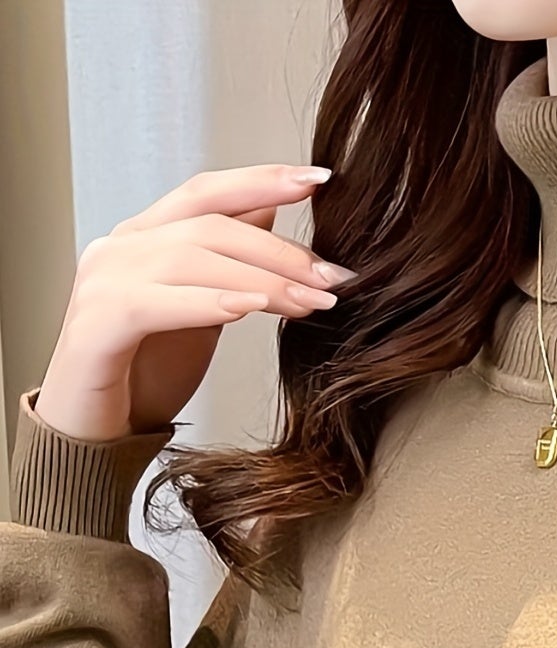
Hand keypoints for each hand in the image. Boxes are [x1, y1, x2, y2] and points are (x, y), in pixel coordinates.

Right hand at [34, 163, 355, 443]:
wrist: (96, 433)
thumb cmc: (145, 375)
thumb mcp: (201, 312)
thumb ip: (226, 265)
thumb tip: (270, 216)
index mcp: (145, 237)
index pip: (207, 193)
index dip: (262, 180)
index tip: (320, 179)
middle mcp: (121, 247)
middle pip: (209, 223)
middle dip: (280, 248)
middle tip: (335, 275)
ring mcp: (104, 280)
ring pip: (191, 257)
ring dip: (262, 279)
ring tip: (313, 302)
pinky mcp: (96, 324)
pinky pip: (157, 302)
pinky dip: (206, 301)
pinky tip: (249, 308)